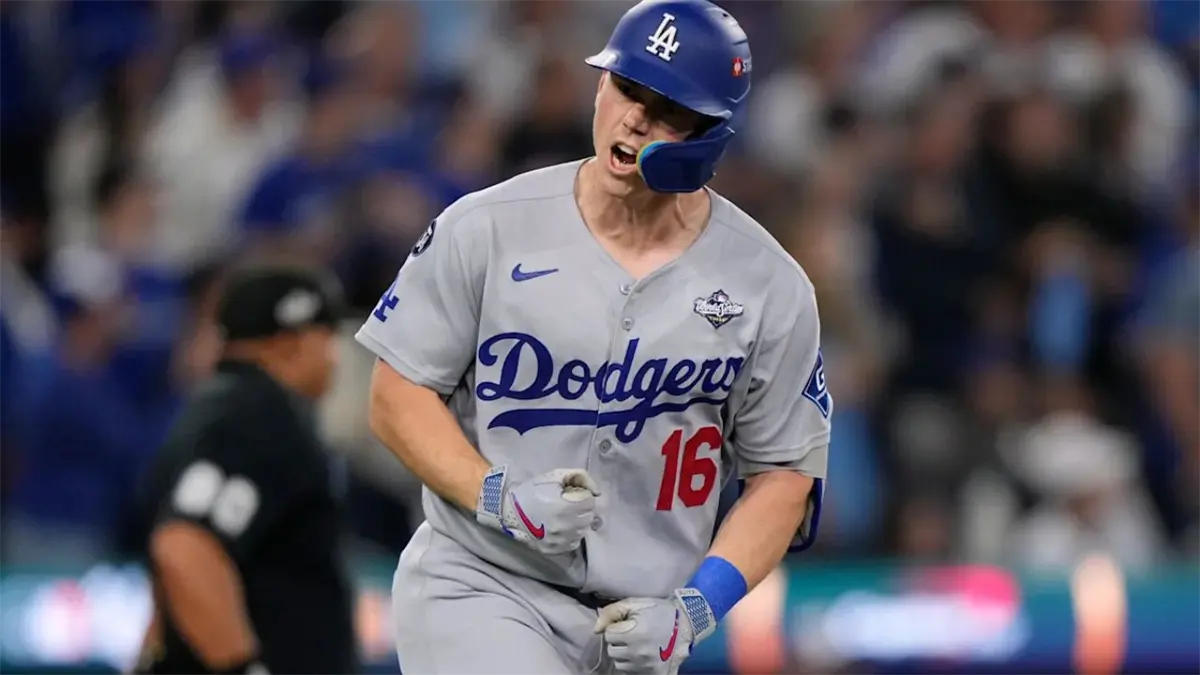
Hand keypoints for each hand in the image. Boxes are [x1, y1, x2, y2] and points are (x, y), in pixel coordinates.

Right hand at [475, 465, 600, 554]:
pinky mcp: (555, 549)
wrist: (509, 511)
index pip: (591, 502)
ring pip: (583, 530)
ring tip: (564, 516)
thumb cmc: (532, 491)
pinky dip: (571, 534)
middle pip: (589, 517)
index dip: (583, 495)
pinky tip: (561, 527)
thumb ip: (581, 477)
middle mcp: (566, 526)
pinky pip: (574, 542)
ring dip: (578, 522)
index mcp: (567, 507)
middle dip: (582, 509)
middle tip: (569, 504)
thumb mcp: (556, 476)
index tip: (572, 494)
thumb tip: (597, 492)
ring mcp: (561, 540)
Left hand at [594, 589, 716, 673]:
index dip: (616, 627)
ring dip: (624, 654)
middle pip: (612, 651)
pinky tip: (642, 654)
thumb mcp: (636, 604)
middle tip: (632, 634)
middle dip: (618, 641)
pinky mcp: (654, 674)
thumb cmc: (660, 611)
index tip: (627, 624)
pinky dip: (634, 664)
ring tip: (637, 644)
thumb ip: (612, 612)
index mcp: (632, 634)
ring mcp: (645, 666)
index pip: (608, 634)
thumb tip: (596, 629)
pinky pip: (631, 672)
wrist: (687, 625)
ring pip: (620, 663)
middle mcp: (637, 653)